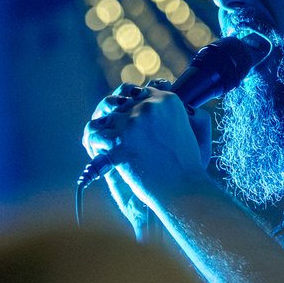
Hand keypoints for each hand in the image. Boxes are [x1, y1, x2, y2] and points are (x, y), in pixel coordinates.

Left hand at [82, 83, 212, 210]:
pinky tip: (101, 155)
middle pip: (118, 103)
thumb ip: (170, 113)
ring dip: (103, 131)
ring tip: (105, 145)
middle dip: (115, 119)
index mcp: (167, 100)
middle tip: (117, 135)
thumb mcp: (190, 129)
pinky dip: (93, 145)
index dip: (130, 107)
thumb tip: (146, 104)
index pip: (138, 93)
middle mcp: (148, 105)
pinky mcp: (117, 140)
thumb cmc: (187, 165)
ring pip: (103, 117)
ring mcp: (131, 122)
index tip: (130, 120)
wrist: (183, 189)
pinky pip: (93, 134)